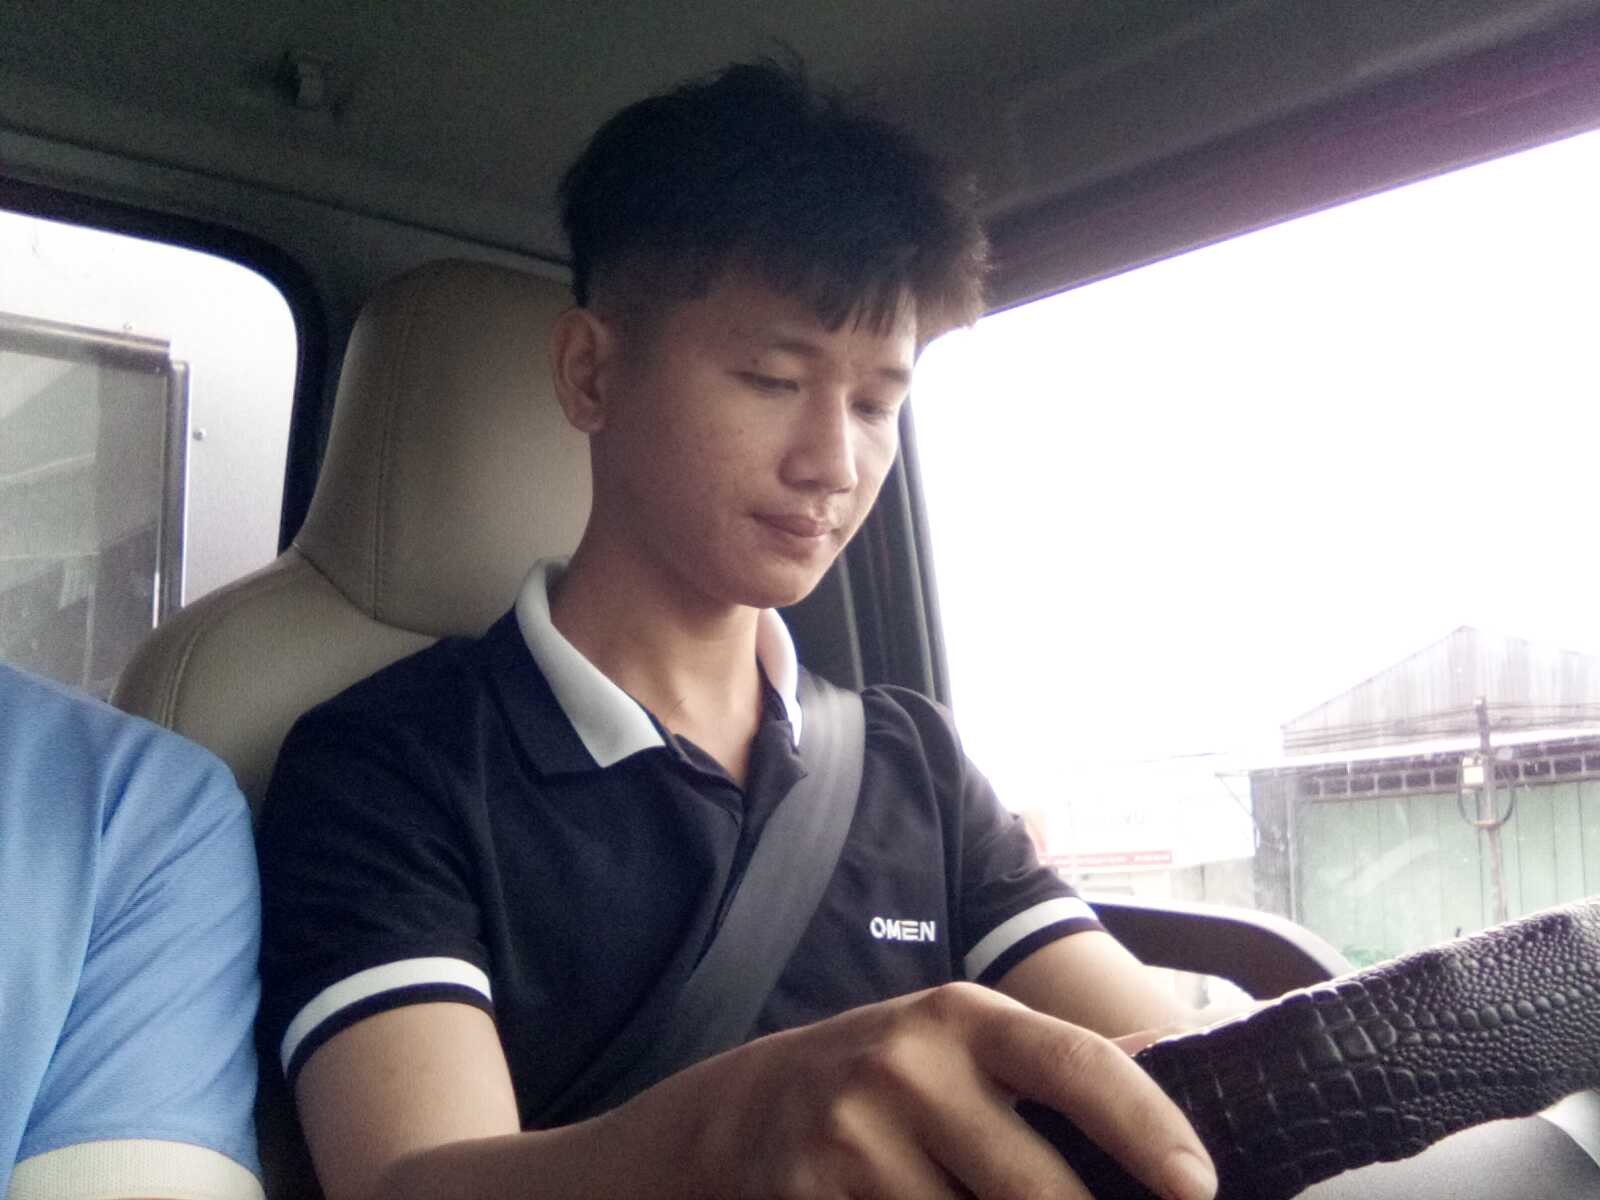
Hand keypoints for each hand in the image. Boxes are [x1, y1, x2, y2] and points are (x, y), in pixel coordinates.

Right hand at [609, 982, 1217, 1199]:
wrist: (743, 1112)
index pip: (1077, 1064)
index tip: (1199, 1186)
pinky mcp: (813, 1196)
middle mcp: (910, 1067)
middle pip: (1038, 1189)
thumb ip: (1057, 1063)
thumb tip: (1179, 1055)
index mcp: (964, 1018)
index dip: (1146, 1126)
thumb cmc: (887, 1079)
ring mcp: (854, 1137)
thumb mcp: (962, 1044)